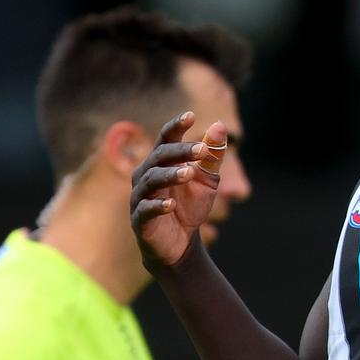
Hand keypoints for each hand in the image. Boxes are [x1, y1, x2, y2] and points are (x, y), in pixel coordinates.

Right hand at [130, 112, 227, 267]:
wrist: (180, 242)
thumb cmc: (190, 206)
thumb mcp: (207, 180)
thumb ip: (212, 156)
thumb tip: (220, 125)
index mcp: (161, 162)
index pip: (166, 139)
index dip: (176, 127)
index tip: (191, 116)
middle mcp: (146, 174)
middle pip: (160, 156)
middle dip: (180, 152)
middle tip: (202, 150)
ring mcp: (140, 196)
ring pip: (151, 180)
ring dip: (170, 175)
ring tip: (189, 174)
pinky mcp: (140, 219)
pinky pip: (146, 209)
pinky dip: (157, 206)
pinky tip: (171, 204)